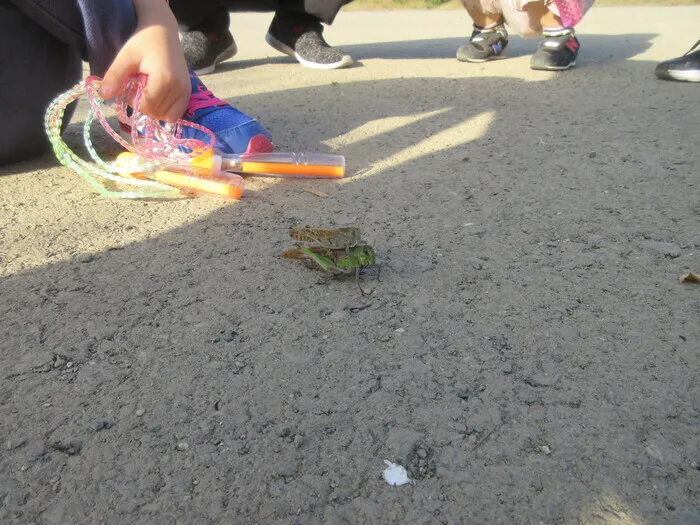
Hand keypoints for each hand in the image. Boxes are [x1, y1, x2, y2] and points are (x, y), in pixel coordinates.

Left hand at [99, 1, 189, 121]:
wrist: (163, 31)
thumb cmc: (143, 42)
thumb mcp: (125, 56)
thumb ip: (114, 76)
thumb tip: (103, 95)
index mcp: (164, 79)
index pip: (146, 106)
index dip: (133, 100)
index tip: (131, 85)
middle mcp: (179, 88)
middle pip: (156, 113)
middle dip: (144, 105)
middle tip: (140, 86)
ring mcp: (186, 91)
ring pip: (166, 116)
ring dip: (154, 109)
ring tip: (150, 91)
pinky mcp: (188, 93)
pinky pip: (176, 113)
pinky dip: (165, 111)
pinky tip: (158, 98)